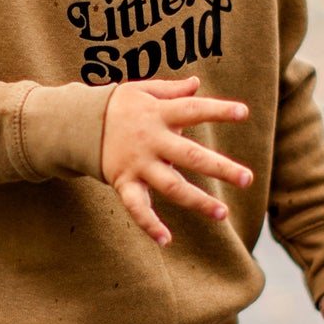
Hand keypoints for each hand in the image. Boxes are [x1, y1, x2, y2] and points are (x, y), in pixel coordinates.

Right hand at [100, 76, 251, 248]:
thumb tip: (197, 83)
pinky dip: (149, 225)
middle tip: (248, 179)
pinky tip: (166, 240)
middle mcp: (151, 141)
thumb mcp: (142, 91)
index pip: (193, 110)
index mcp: (159, 114)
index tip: (244, 112)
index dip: (218, 111)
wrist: (76, 124)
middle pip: (188, 155)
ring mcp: (138, 164)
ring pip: (171, 186)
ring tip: (223, 213)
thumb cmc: (117, 106)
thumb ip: (171, 90)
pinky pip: (136, 207)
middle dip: (219, 167)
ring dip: (197, 201)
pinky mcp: (124, 183)